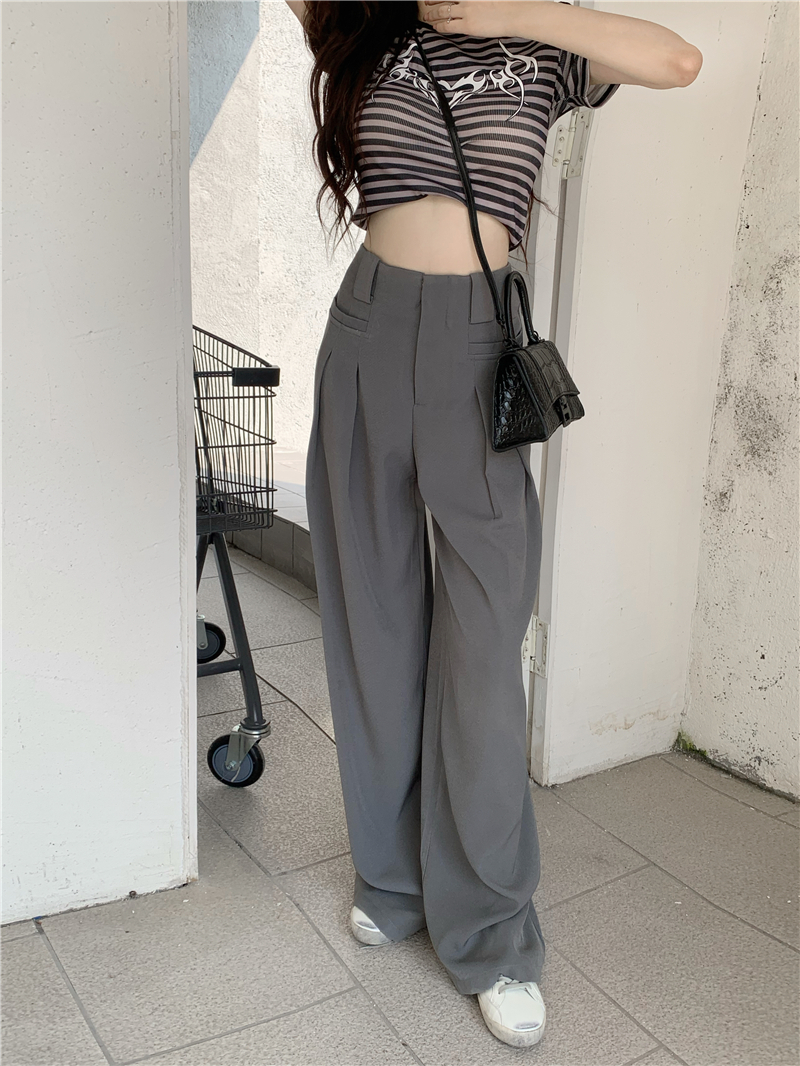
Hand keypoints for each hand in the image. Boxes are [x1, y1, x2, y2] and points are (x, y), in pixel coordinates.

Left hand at [417, 1, 546, 37]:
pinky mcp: (467, 24)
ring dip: (431, 13)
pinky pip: (448, 25)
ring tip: (426, 15)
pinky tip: (435, 26)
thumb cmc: (509, 2)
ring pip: (442, 10)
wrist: (516, 12)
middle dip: (431, 0)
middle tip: (425, 1)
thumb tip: (472, 3)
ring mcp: (466, 9)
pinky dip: (439, 25)